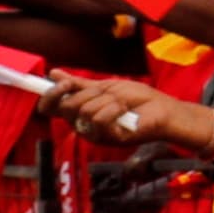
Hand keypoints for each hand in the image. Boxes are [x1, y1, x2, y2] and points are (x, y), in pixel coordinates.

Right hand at [50, 74, 186, 147]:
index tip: (58, 82)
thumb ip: (79, 84)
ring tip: (122, 103)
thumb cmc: (138, 99)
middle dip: (88, 92)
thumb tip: (53, 74)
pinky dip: (114, 109)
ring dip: (107, 100)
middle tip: (107, 92)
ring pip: (84, 111)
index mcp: (79, 113)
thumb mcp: (106, 87)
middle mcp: (82, 126)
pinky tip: (125, 111)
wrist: (163, 110)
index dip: (50, 95)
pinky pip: (99, 119)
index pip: (51, 108)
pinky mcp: (107, 139)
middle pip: (66, 107)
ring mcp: (94, 134)